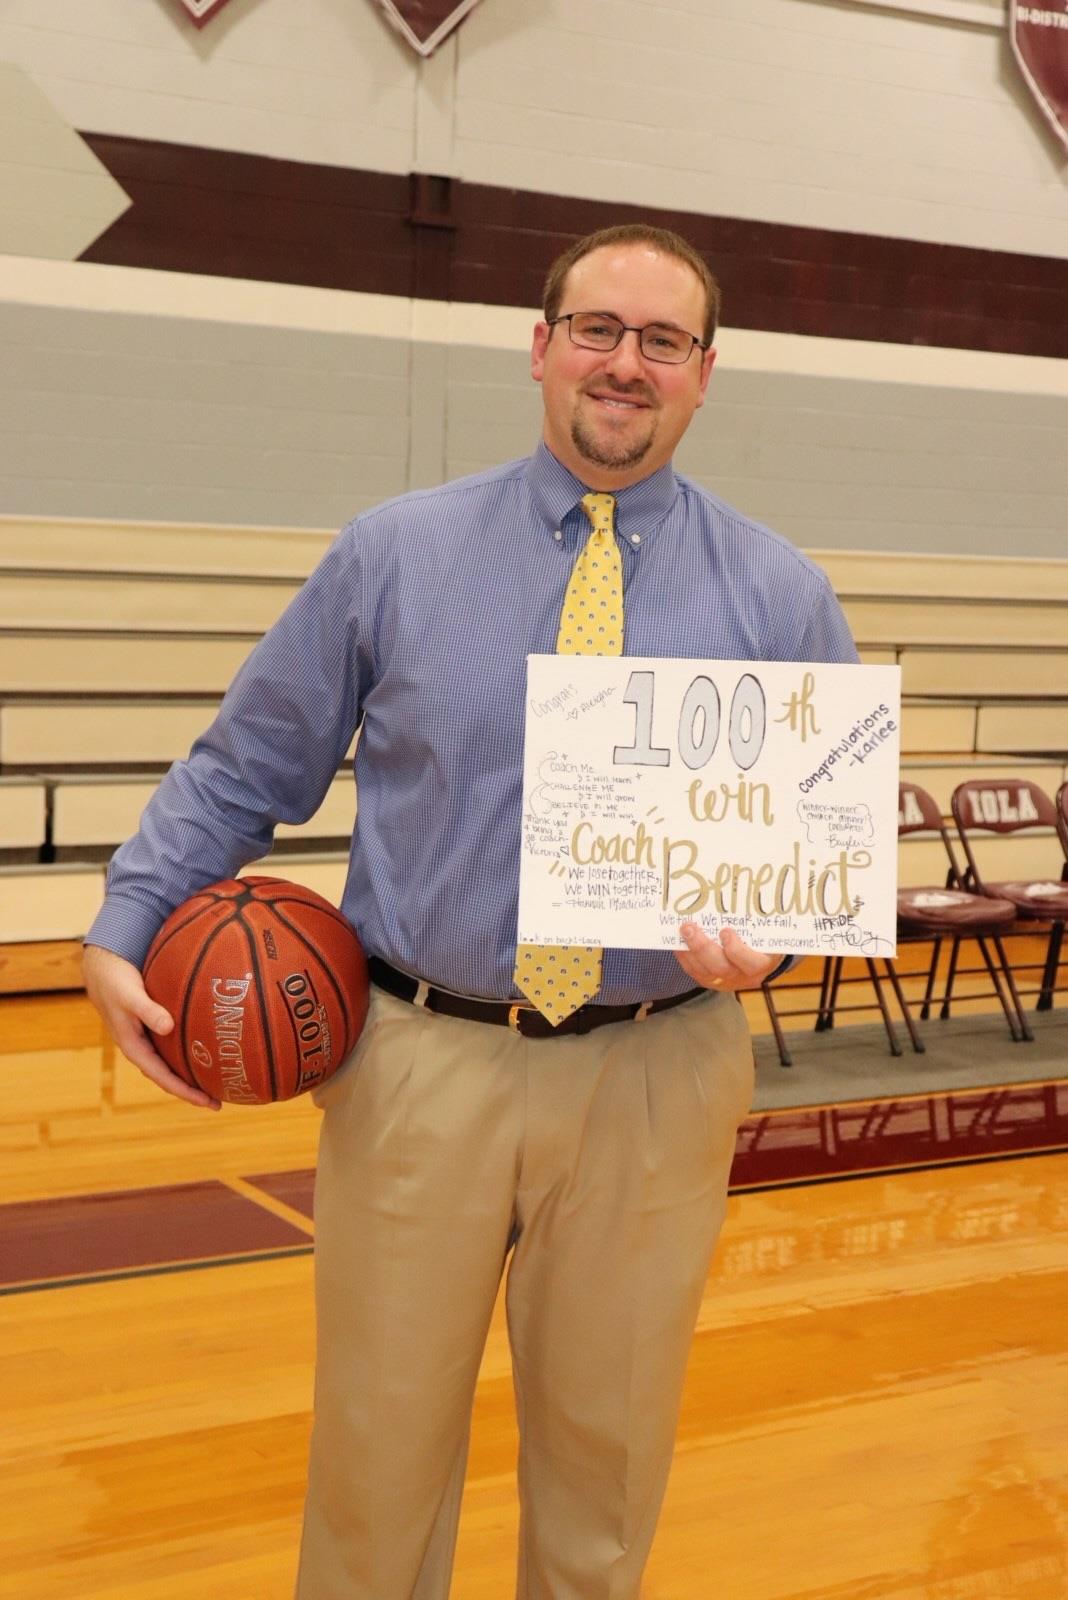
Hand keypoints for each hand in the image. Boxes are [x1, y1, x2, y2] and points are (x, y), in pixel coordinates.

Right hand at [82, 944, 220, 1109]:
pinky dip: (187, 1053)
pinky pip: (172, 1047)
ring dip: (190, 1074)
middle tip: (217, 1102)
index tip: (206, 1101)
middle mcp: (140, 1047)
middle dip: (190, 1091)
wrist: (102, 968)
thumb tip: (169, 1026)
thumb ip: (148, 1011)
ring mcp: (145, 1039)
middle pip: (168, 1076)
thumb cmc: (116, 982)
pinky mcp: (151, 1027)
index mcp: (133, 1047)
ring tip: (214, 1082)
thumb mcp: (131, 996)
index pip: (162, 1077)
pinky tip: (205, 1051)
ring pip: (170, 1063)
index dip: (184, 1091)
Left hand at [675, 924, 781, 992]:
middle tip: (690, 928)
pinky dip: (684, 956)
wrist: (760, 959)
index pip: (751, 963)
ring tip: (683, 929)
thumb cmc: (764, 938)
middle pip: (722, 968)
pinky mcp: (710, 981)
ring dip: (690, 950)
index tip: (726, 931)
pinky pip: (694, 971)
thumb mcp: (767, 929)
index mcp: (762, 963)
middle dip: (703, 948)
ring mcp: (725, 980)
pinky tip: (678, 940)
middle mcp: (743, 975)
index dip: (737, 950)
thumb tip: (746, 881)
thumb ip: (756, 915)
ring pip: (705, 971)